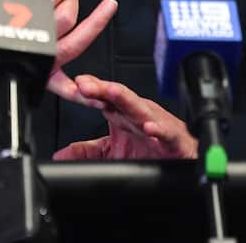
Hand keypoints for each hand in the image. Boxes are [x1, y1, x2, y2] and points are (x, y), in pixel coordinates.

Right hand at [6, 0, 115, 107]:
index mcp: (18, 14)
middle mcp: (32, 38)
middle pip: (64, 15)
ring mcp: (40, 59)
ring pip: (74, 41)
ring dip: (95, 24)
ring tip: (107, 7)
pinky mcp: (42, 76)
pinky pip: (63, 86)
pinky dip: (78, 89)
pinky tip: (93, 82)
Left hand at [52, 74, 197, 160]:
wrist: (182, 161)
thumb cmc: (150, 149)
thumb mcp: (112, 152)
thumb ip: (88, 151)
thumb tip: (63, 154)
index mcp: (124, 114)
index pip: (105, 97)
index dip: (90, 91)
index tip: (76, 84)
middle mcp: (139, 114)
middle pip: (119, 97)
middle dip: (102, 88)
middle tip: (85, 84)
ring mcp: (156, 124)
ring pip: (141, 108)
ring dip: (127, 99)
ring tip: (113, 92)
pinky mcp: (173, 139)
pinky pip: (166, 133)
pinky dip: (159, 130)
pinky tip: (150, 128)